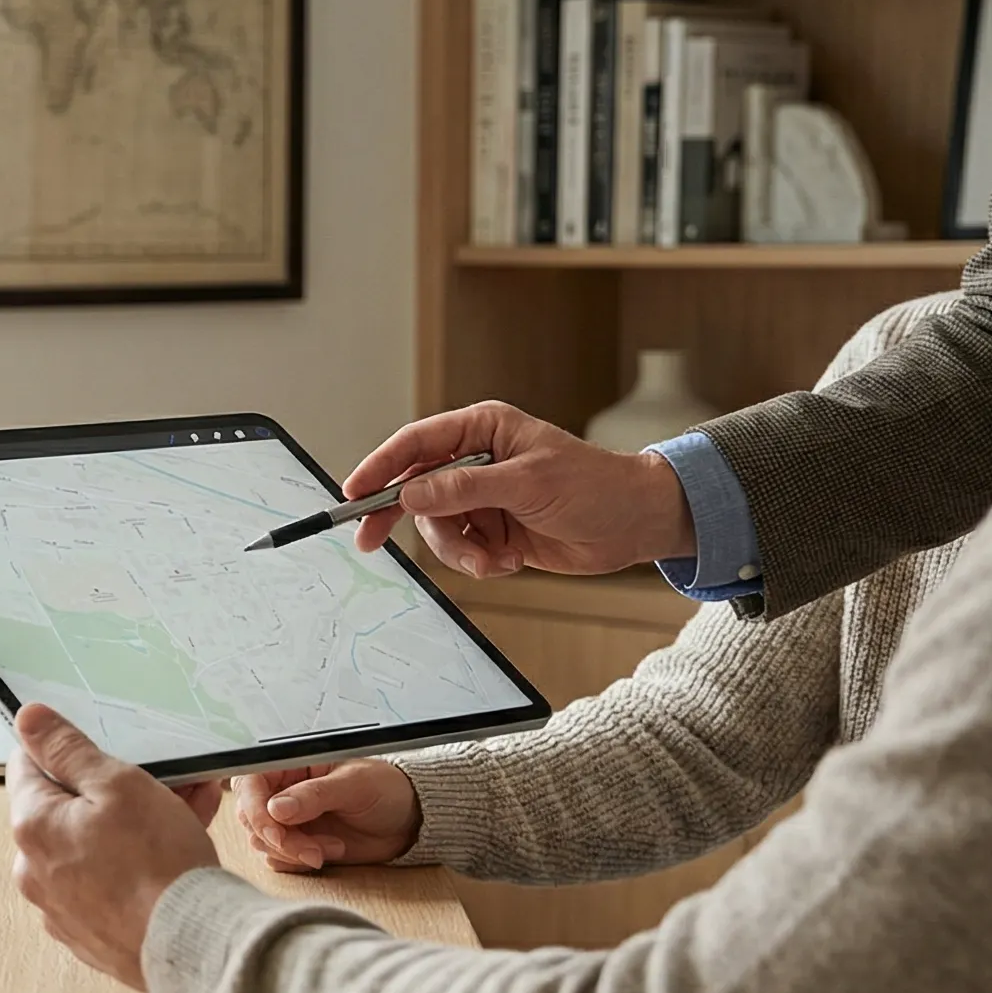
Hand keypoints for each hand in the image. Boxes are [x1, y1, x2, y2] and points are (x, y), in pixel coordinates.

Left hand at [5, 703, 221, 990]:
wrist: (194, 947)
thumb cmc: (157, 863)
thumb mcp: (118, 784)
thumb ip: (67, 750)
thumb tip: (27, 720)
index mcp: (31, 827)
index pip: (27, 767)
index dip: (64, 750)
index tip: (100, 747)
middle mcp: (34, 872)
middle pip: (65, 810)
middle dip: (112, 789)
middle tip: (162, 777)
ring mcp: (62, 908)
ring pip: (94, 847)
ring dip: (134, 824)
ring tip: (187, 805)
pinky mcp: (92, 934)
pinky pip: (109, 883)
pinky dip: (136, 864)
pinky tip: (179, 848)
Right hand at [232, 761, 420, 872]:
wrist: (407, 820)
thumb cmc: (385, 789)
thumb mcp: (354, 784)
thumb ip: (315, 795)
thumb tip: (277, 808)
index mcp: (289, 766)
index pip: (250, 785)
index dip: (257, 811)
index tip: (278, 834)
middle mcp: (281, 791)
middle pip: (251, 818)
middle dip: (279, 840)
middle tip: (313, 851)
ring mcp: (287, 820)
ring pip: (261, 842)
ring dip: (291, 853)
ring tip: (332, 848)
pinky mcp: (295, 844)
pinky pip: (276, 859)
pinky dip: (297, 863)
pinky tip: (328, 853)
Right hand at [342, 401, 697, 578]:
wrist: (638, 525)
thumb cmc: (595, 486)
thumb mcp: (527, 483)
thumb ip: (463, 487)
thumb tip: (411, 495)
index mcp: (483, 430)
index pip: (417, 444)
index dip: (381, 466)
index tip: (354, 492)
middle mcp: (477, 461)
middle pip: (416, 489)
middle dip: (401, 519)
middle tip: (370, 542)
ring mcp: (484, 498)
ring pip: (438, 527)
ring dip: (459, 550)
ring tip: (492, 560)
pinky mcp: (494, 530)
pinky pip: (462, 549)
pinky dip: (479, 562)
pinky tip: (509, 561)